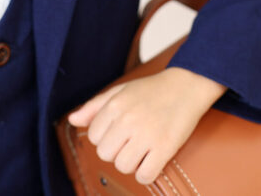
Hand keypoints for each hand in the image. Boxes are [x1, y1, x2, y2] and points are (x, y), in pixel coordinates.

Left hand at [67, 67, 226, 184]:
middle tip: (132, 142)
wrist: (188, 85)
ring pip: (123, 166)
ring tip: (142, 150)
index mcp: (115, 105)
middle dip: (116, 152)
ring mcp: (147, 134)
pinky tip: (152, 161)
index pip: (93, 137)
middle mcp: (128, 119)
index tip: (120, 132)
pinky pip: (145, 175)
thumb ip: (94, 106)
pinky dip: (146, 174)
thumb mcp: (121, 91)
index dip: (106, 137)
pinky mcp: (165, 146)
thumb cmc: (152, 90)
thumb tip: (73, 120)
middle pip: (105, 154)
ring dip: (131, 164)